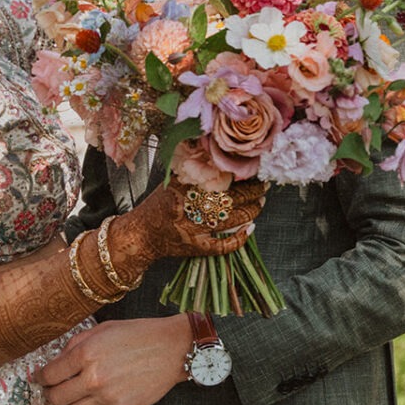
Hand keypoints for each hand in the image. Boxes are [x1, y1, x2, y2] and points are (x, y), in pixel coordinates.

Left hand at [37, 317, 192, 404]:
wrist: (171, 349)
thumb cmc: (137, 335)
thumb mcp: (101, 330)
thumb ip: (75, 345)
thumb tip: (56, 361)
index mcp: (85, 354)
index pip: (49, 375)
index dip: (40, 377)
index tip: (40, 378)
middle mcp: (93, 378)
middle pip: (56, 398)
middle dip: (51, 393)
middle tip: (54, 388)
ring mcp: (107, 397)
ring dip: (71, 403)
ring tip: (78, 393)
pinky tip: (94, 401)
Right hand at [113, 178, 264, 263]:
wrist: (141, 235)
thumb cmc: (157, 206)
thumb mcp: (171, 182)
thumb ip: (192, 170)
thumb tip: (217, 157)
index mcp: (184, 188)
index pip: (220, 179)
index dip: (241, 176)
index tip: (254, 171)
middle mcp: (189, 208)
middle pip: (230, 198)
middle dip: (252, 192)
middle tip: (264, 187)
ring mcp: (194, 229)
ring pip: (231, 220)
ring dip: (251, 211)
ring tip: (260, 203)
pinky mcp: (197, 247)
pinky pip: (224, 245)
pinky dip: (240, 238)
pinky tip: (250, 229)